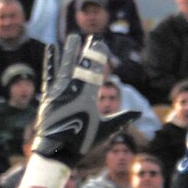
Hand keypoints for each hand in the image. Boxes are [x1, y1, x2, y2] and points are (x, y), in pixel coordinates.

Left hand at [32, 36, 110, 169]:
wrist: (57, 151)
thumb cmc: (82, 142)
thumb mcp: (105, 130)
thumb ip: (122, 119)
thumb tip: (139, 112)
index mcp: (87, 98)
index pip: (95, 72)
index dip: (99, 56)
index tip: (101, 43)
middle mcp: (72, 92)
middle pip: (82, 67)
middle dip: (87, 51)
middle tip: (92, 37)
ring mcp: (59, 92)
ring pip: (65, 67)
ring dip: (69, 51)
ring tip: (73, 36)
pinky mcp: (48, 95)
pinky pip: (49, 74)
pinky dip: (50, 61)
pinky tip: (51, 48)